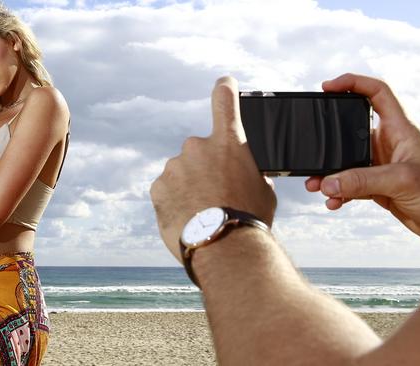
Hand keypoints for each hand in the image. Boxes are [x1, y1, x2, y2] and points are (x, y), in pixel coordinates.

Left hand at [150, 76, 275, 261]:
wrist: (224, 245)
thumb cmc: (249, 219)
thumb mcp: (262, 189)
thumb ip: (247, 170)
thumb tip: (240, 173)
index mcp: (230, 142)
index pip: (225, 102)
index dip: (225, 89)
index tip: (224, 82)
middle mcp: (198, 147)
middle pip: (200, 152)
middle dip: (205, 169)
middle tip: (216, 196)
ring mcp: (175, 166)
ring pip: (181, 173)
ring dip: (189, 187)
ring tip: (203, 214)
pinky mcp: (158, 186)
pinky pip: (166, 190)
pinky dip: (174, 201)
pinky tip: (188, 218)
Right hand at [306, 73, 419, 249]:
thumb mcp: (401, 181)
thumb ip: (361, 180)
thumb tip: (327, 182)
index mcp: (401, 129)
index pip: (377, 92)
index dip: (352, 83)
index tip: (327, 87)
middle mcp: (390, 144)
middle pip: (352, 130)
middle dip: (330, 140)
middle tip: (312, 149)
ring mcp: (383, 167)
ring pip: (347, 162)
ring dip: (330, 174)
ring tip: (315, 185)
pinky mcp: (380, 188)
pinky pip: (350, 185)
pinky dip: (338, 193)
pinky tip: (333, 202)